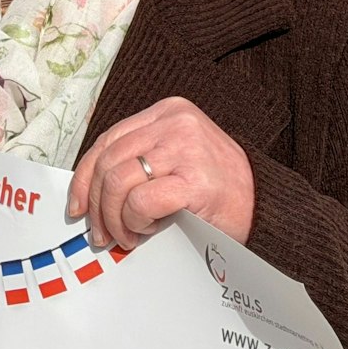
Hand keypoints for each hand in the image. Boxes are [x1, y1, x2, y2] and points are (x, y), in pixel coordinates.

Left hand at [66, 96, 253, 248]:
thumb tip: (89, 193)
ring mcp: (186, 148)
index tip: (78, 206)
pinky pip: (140, 201)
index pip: (108, 141)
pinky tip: (147, 231)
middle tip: (103, 233)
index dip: (84, 177)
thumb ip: (140, 162)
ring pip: (117, 182)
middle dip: (97, 205)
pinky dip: (134, 221)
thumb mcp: (176, 160)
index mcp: (167, 112)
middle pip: (108, 162)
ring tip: (128, 236)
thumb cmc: (218, 191)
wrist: (269, 209)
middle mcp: (175, 123)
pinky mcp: (195, 180)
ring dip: (115, 218)